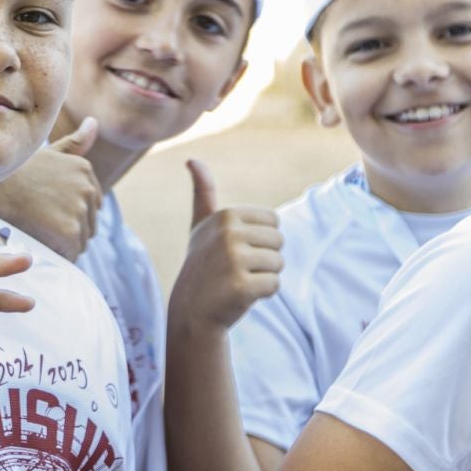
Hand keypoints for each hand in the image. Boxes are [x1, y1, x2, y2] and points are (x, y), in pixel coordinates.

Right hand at [0, 118, 101, 260]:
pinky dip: (57, 255)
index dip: (68, 212)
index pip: (91, 205)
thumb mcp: (49, 151)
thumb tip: (94, 122)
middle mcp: (87, 188)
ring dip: (62, 244)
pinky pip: (70, 254)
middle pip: (88, 224)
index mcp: (84, 169)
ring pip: (80, 241)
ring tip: (37, 233)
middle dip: (68, 228)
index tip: (46, 210)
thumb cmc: (14, 172)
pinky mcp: (70, 231)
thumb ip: (75, 143)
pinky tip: (38, 245)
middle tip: (39, 223)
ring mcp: (80, 210)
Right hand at [170, 159, 282, 330]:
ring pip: (278, 264)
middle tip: (236, 270)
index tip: (234, 251)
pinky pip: (274, 285)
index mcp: (225, 215)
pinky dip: (262, 294)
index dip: (260, 240)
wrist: (191, 311)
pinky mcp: (241, 287)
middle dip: (264, 259)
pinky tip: (240, 296)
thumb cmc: (203, 265)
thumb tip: (192, 159)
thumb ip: (202, 192)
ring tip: (237, 282)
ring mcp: (233, 260)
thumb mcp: (201, 226)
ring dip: (263, 277)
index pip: (274, 222)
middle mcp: (228, 234)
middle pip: (278, 242)